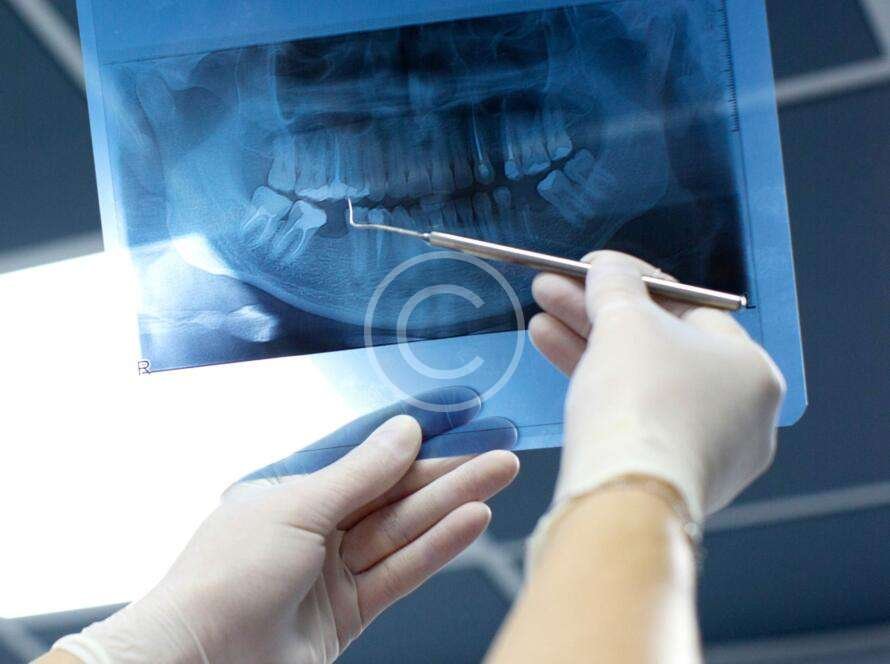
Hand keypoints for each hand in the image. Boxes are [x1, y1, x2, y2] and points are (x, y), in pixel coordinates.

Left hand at [55, 387, 518, 663]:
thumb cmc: (227, 576)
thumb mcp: (298, 509)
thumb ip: (360, 473)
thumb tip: (404, 430)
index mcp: (291, 491)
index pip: (365, 457)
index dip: (414, 439)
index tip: (458, 419)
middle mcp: (314, 528)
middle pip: (392, 493)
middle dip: (446, 470)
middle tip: (498, 450)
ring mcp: (332, 572)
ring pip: (402, 529)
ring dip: (452, 503)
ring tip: (499, 475)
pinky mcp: (348, 613)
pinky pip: (400, 570)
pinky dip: (436, 547)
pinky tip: (471, 521)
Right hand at [528, 251, 784, 525]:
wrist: (625, 497)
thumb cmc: (641, 397)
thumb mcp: (625, 323)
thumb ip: (615, 286)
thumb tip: (607, 268)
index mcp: (750, 367)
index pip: (687, 308)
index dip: (633, 282)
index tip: (590, 270)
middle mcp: (740, 411)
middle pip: (659, 346)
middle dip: (598, 315)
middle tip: (552, 291)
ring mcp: (707, 450)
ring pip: (641, 383)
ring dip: (587, 347)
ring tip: (539, 322)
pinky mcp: (670, 477)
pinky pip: (635, 418)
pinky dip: (598, 388)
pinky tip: (555, 357)